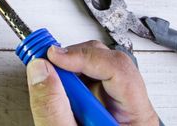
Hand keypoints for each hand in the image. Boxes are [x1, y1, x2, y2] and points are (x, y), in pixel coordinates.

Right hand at [26, 40, 158, 125]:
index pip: (118, 70)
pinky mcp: (98, 107)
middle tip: (43, 60)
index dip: (84, 57)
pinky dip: (64, 80)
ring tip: (47, 81)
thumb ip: (52, 109)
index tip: (53, 57)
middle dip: (73, 59)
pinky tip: (54, 90)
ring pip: (93, 69)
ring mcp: (115, 107)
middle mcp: (130, 109)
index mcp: (137, 120)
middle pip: (107, 62)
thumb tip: (40, 71)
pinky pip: (83, 82)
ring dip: (67, 70)